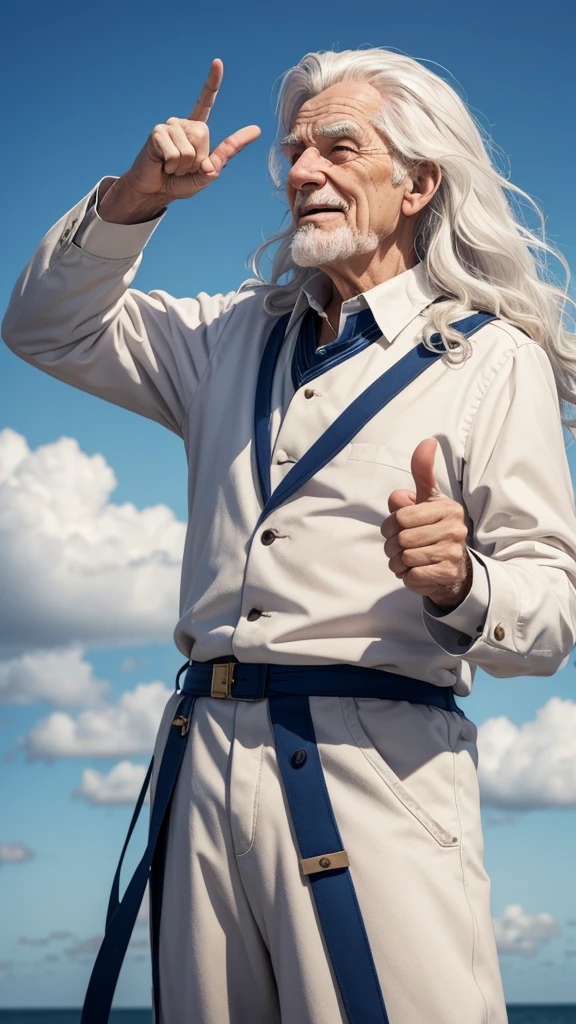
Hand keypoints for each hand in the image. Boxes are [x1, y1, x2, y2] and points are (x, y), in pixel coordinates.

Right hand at [99, 59, 260, 220]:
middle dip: (197, 160)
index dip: (212, 84)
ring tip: (172, 167)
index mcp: (196, 130)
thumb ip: (222, 160)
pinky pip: (176, 154)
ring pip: (190, 149)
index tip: (217, 62)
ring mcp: (169, 126)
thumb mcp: (205, 176)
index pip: (206, 103)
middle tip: (182, 167)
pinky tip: (163, 164)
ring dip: (183, 166)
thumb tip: (244, 139)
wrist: (154, 190)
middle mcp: (182, 124)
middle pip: (203, 135)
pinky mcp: (157, 133)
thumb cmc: (178, 182)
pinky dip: (173, 166)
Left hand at [380, 438, 471, 609]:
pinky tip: (415, 570)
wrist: (449, 566)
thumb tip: (428, 442)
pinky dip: (406, 575)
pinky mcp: (447, 574)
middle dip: (392, 545)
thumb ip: (422, 473)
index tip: (398, 528)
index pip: (401, 517)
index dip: (390, 525)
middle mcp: (454, 529)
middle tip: (400, 546)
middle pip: (401, 538)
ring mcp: (452, 553)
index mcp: (447, 508)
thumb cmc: (431, 527)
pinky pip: (411, 575)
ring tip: (407, 559)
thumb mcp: (426, 498)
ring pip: (404, 558)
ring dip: (397, 561)